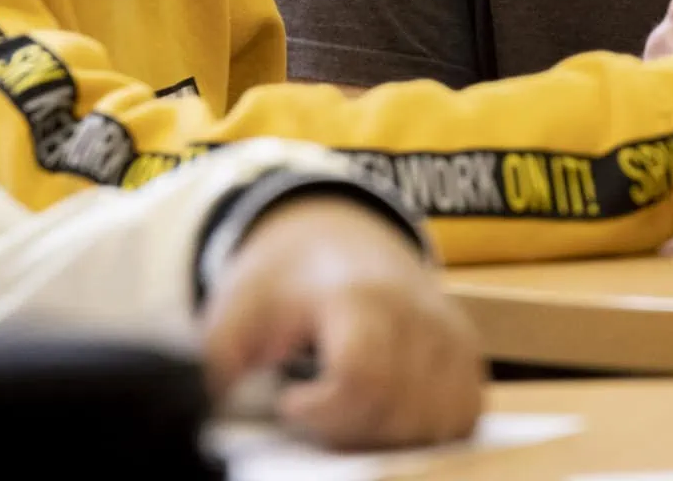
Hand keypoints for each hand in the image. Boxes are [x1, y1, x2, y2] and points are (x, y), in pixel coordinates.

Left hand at [201, 196, 482, 449]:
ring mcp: (450, 332)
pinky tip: (388, 416)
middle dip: (350, 431)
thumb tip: (203, 414)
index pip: (364, 375)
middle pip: (399, 410)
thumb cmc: (284, 279)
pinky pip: (463, 414)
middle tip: (316, 413)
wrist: (337, 235)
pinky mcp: (468, 351)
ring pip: (438, 420)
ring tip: (349, 413)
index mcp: (358, 297)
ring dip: (391, 437)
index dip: (325, 410)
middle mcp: (417, 313)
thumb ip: (218, 360)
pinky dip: (429, 430)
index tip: (291, 404)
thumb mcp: (236, 307)